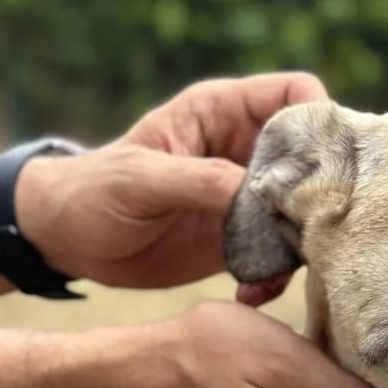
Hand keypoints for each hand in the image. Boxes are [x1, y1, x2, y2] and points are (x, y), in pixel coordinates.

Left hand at [16, 72, 326, 288]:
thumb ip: (197, 179)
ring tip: (274, 272)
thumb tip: (255, 192)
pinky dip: (275, 276)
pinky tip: (250, 293)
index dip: (315, 121)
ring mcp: (248, 197)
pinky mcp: (243, 239)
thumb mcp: (139, 178)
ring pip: (304, 210)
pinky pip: (281, 253)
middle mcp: (245, 150)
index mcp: (223, 112)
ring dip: (299, 244)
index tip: (313, 165)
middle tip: (305, 231)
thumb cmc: (94, 191)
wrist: (70, 240)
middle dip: (318, 193)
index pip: (295, 94)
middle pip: (313, 157)